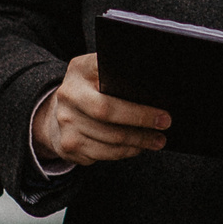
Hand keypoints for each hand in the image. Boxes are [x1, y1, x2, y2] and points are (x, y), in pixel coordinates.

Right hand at [32, 53, 169, 164]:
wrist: (58, 113)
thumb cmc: (89, 91)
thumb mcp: (97, 72)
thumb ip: (118, 72)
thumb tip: (155, 85)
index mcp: (79, 70)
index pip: (107, 76)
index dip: (133, 95)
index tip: (160, 109)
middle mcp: (68, 95)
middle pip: (107, 111)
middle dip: (141, 119)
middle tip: (164, 123)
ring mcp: (66, 122)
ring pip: (109, 138)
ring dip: (138, 141)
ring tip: (157, 139)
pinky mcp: (68, 145)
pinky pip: (103, 154)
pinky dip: (125, 152)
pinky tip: (137, 147)